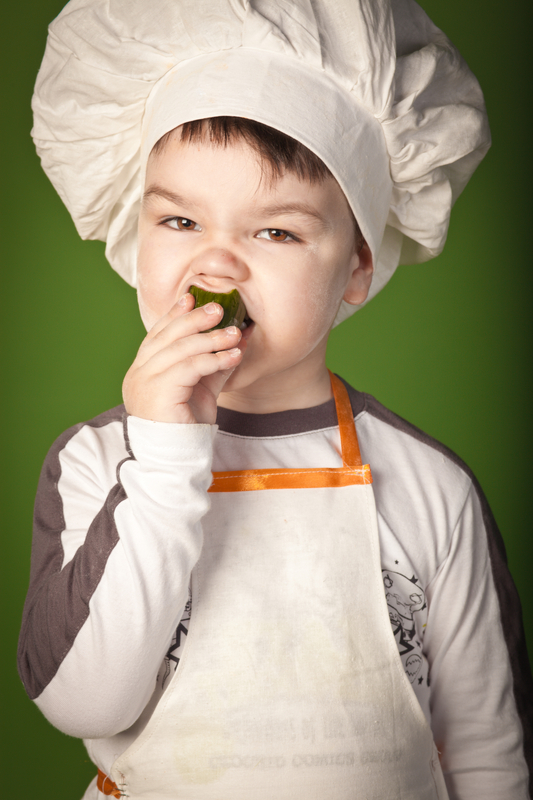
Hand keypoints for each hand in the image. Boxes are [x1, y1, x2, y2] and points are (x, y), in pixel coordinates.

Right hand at [122, 293, 245, 423]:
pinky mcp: (158, 392)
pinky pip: (189, 367)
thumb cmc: (186, 427)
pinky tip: (233, 356)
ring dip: (211, 338)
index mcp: (142, 371)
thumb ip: (214, 364)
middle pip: (166, 336)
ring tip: (235, 334)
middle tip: (219, 309)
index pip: (157, 335)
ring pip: (179, 349)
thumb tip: (236, 338)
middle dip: (194, 319)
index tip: (192, 298)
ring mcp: (144, 382)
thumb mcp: (203, 389)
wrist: (177, 460)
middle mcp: (138, 374)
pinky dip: (214, 359)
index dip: (175, 315)